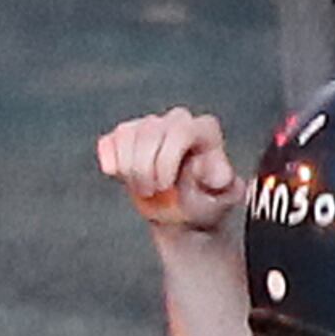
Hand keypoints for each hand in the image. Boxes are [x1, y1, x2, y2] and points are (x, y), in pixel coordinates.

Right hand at [100, 110, 243, 235]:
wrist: (183, 214)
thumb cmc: (205, 204)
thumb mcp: (222, 200)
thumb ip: (224, 184)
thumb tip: (215, 173)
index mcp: (206, 131)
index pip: (181, 131)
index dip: (166, 159)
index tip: (166, 185)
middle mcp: (179, 121)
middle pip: (150, 133)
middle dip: (146, 169)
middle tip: (153, 192)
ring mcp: (152, 125)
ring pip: (128, 135)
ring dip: (130, 169)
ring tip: (144, 189)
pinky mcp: (127, 136)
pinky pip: (110, 141)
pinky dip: (112, 162)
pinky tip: (123, 176)